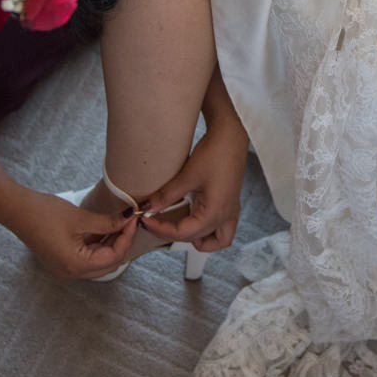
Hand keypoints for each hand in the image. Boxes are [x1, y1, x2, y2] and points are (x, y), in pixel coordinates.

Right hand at [13, 188, 138, 280]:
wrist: (16, 210)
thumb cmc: (44, 213)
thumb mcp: (80, 218)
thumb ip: (107, 222)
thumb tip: (129, 218)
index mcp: (75, 266)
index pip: (113, 257)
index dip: (127, 238)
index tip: (134, 219)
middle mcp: (71, 273)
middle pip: (108, 264)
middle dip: (122, 243)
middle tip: (130, 221)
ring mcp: (65, 269)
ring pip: (98, 262)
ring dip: (111, 244)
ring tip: (120, 223)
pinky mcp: (62, 262)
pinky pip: (87, 258)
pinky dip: (98, 245)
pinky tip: (106, 229)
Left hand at [138, 119, 248, 251]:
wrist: (232, 136)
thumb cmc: (216, 153)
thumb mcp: (187, 176)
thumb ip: (167, 195)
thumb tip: (148, 207)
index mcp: (215, 212)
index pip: (183, 233)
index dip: (160, 229)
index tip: (145, 219)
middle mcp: (226, 216)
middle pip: (194, 237)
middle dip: (171, 232)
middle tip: (153, 220)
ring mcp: (230, 211)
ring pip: (216, 240)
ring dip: (197, 239)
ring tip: (177, 228)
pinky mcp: (230, 204)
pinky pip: (222, 229)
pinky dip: (209, 232)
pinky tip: (195, 221)